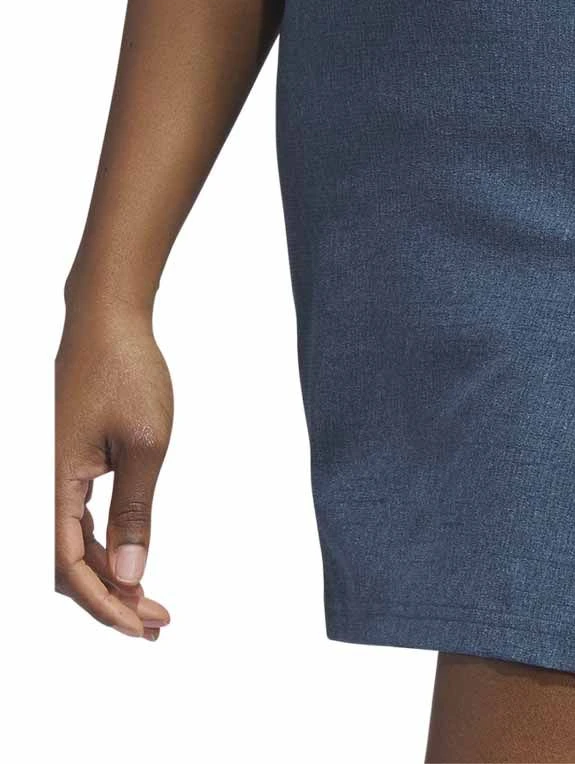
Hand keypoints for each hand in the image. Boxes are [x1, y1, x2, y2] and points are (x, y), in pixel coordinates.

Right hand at [55, 300, 172, 639]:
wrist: (108, 322)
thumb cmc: (126, 373)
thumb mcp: (144, 444)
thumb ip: (134, 510)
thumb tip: (129, 572)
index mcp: (52, 485)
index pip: (68, 566)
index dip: (103, 604)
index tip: (141, 626)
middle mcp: (44, 485)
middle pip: (66, 564)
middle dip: (109, 600)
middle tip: (156, 623)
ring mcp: (54, 474)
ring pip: (71, 544)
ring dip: (108, 576)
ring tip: (150, 602)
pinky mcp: (67, 463)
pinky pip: (76, 519)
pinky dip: (103, 546)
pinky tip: (130, 560)